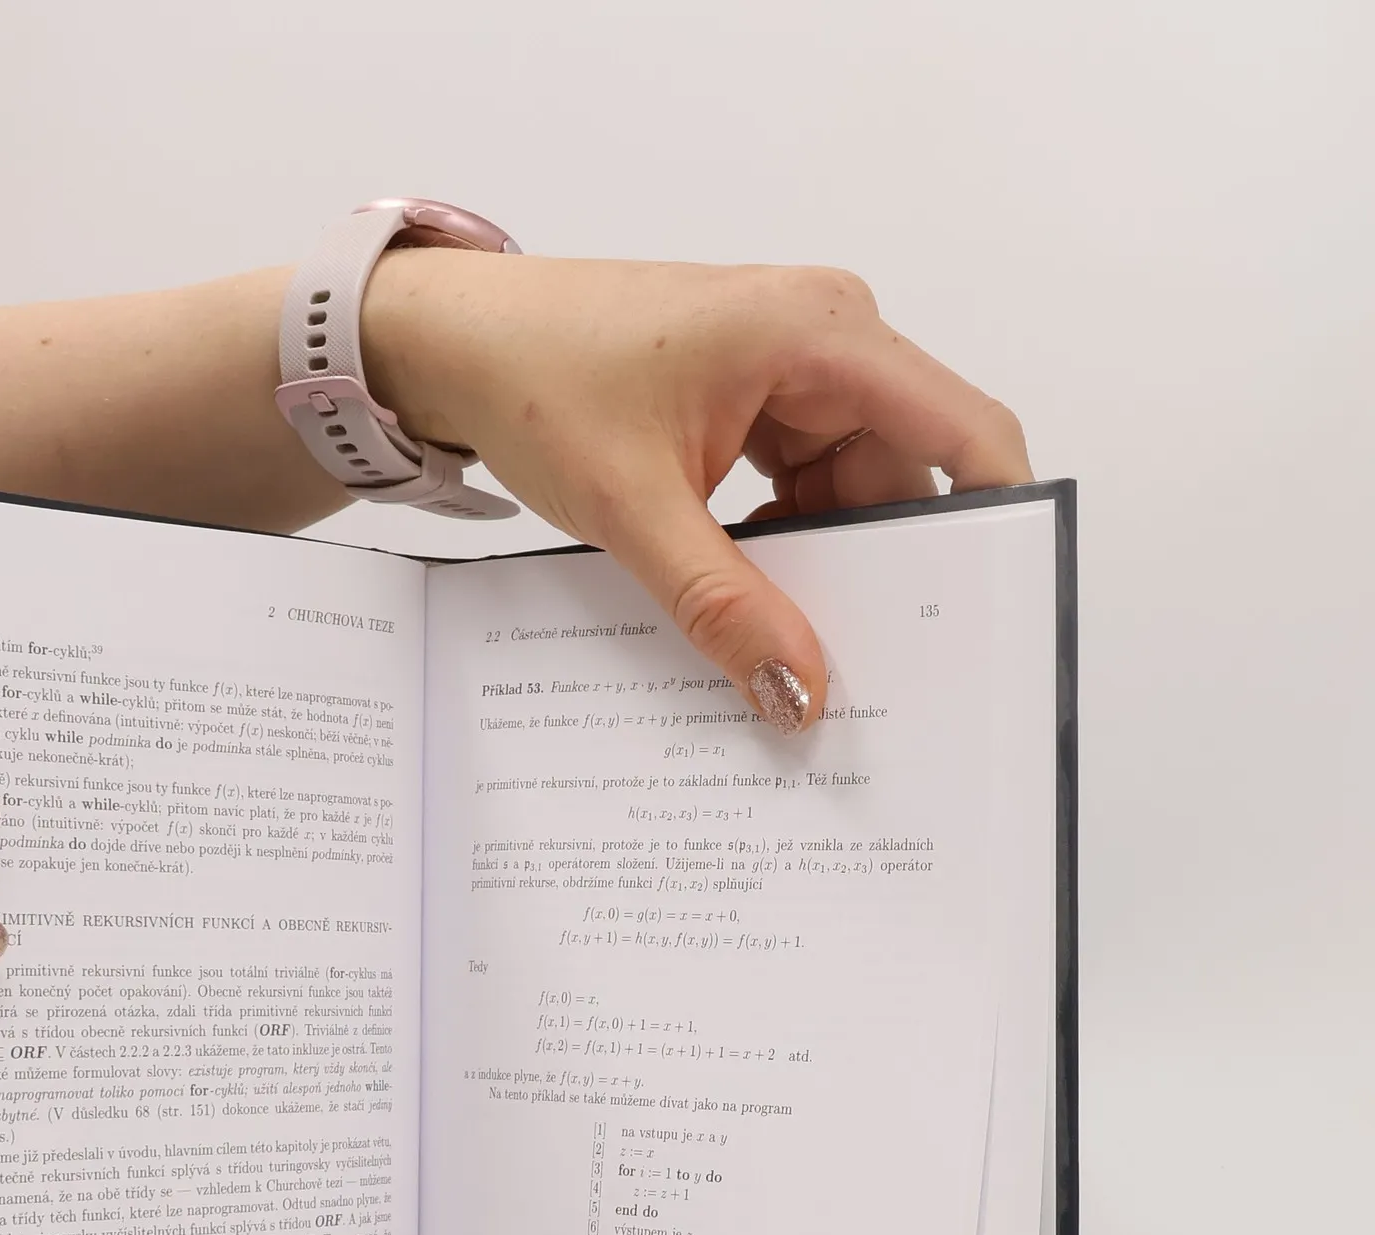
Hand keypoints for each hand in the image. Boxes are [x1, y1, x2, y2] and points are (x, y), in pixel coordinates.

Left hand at [362, 253, 1030, 730]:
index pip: (963, 431)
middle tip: (871, 670)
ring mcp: (792, 368)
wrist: (453, 342)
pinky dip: (783, 541)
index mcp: (821, 333)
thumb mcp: (635, 508)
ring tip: (796, 643)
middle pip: (902, 474)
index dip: (993, 524)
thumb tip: (798, 690)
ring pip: (848, 487)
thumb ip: (723, 605)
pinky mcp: (756, 398)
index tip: (990, 617)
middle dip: (886, 569)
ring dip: (824, 562)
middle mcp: (826, 337)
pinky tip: (750, 597)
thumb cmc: (533, 380)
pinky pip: (802, 482)